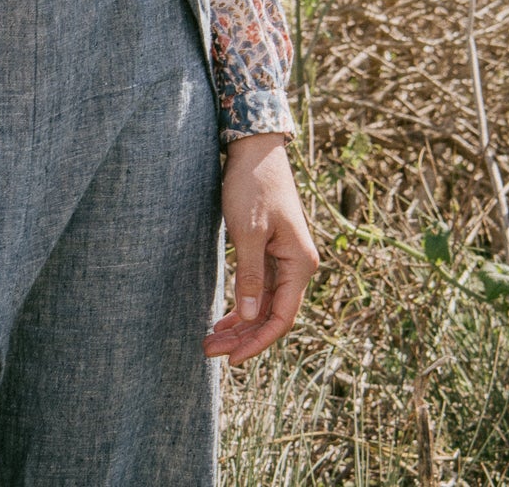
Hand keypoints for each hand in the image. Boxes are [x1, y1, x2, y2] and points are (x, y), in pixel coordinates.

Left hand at [203, 134, 319, 364]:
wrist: (255, 149)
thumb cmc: (252, 185)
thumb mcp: (247, 231)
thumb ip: (249, 275)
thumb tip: (249, 317)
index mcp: (300, 264)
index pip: (282, 318)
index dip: (257, 342)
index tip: (232, 359)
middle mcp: (298, 266)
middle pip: (272, 315)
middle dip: (243, 337)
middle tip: (209, 352)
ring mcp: (286, 259)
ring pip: (265, 304)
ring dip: (241, 323)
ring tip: (211, 340)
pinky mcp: (273, 251)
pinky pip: (260, 288)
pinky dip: (243, 304)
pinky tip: (225, 318)